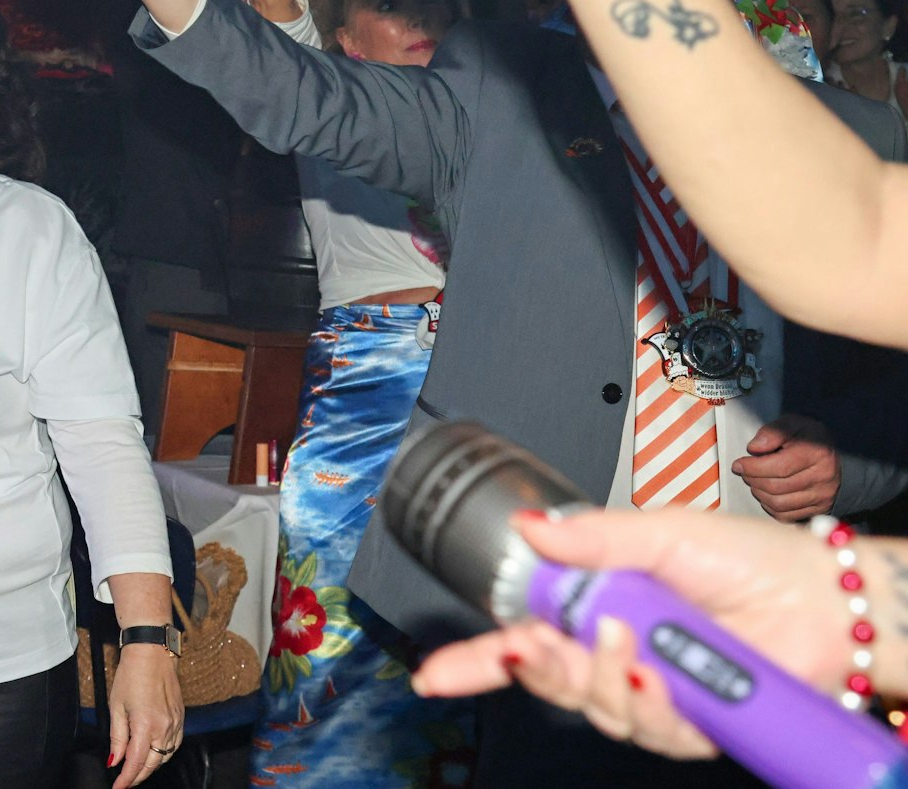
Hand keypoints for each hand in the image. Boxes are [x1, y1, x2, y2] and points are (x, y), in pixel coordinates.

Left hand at [108, 644, 183, 788]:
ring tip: (136, 767)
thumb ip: (117, 737)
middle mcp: (164, 727)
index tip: (118, 787)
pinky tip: (154, 752)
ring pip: (165, 757)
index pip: (137, 763)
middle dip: (138, 776)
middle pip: (153, 764)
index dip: (126, 779)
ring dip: (151, 766)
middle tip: (125, 780)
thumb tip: (115, 760)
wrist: (152, 652)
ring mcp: (175, 723)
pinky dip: (163, 753)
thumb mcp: (116, 706)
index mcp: (146, 725)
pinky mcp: (181, 717)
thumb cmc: (132, 674)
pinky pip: (174, 744)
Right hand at [412, 509, 845, 760]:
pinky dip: (646, 704)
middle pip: (547, 678)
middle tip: (541, 643)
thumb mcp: (661, 532)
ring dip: (602, 677)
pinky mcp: (686, 722)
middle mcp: (615, 650)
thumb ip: (592, 536)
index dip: (475, 661)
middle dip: (536, 666)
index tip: (434, 675)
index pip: (520, 636)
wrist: (820, 602)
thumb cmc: (751, 560)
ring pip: (593, 705)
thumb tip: (529, 526)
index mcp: (596, 603)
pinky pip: (647, 728)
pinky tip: (656, 677)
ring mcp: (648, 688)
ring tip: (629, 642)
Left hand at [734, 414, 839, 520]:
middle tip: (745, 472)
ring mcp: (823, 495)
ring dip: (759, 493)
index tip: (738, 465)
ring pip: (779, 504)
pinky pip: (786, 516)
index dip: (753, 467)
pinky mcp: (819, 509)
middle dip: (753, 480)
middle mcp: (824, 476)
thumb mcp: (791, 424)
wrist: (830, 452)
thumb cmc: (806, 437)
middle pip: (776, 487)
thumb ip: (772, 432)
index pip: (779, 467)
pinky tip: (767, 494)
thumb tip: (754, 448)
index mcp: (818, 453)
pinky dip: (770, 507)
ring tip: (755, 481)